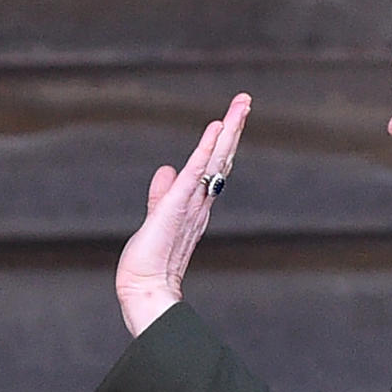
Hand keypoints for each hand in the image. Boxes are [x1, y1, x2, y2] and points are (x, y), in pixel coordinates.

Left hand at [115, 93, 250, 337]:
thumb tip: (165, 169)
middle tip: (245, 101)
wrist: (146, 290)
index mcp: (195, 206)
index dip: (222, 143)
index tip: (231, 118)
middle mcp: (200, 203)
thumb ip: (161, 193)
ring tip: (240, 105)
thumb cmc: (149, 263)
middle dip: (233, 129)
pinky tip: (216, 128)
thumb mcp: (155, 217)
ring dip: (228, 131)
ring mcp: (193, 204)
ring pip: (215, 161)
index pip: (212, 168)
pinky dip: (207, 148)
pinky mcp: (180, 205)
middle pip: (221, 159)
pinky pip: (196, 171)